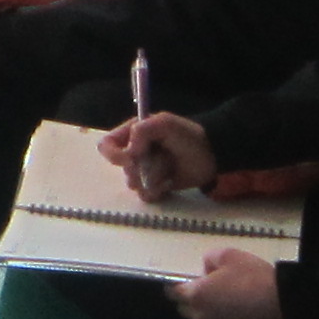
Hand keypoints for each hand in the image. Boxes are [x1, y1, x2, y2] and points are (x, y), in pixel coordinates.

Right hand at [98, 111, 213, 199]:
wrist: (212, 156)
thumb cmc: (188, 136)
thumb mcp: (165, 123)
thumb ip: (142, 131)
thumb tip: (129, 152)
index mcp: (133, 134)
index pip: (107, 146)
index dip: (114, 154)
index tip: (131, 158)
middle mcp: (135, 153)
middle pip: (122, 168)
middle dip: (141, 168)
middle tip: (161, 161)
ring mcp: (144, 171)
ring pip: (133, 184)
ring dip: (152, 179)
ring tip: (169, 171)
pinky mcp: (155, 186)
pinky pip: (145, 195)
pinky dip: (157, 191)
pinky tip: (169, 183)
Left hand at [175, 248, 287, 318]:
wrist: (283, 306)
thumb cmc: (254, 277)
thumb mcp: (230, 255)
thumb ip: (210, 259)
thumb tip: (206, 268)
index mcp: (196, 296)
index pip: (172, 293)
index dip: (175, 286)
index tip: (181, 282)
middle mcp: (201, 317)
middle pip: (186, 309)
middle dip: (191, 300)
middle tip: (207, 289)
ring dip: (208, 313)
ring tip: (225, 303)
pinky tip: (237, 316)